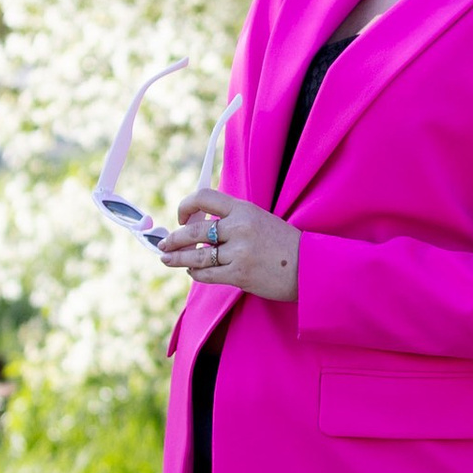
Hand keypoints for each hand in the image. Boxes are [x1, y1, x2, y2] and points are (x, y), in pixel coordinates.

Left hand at [160, 186, 299, 300]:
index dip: (186, 206)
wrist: (309, 267)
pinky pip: (207, 274)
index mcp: (244, 209)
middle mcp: (239, 228)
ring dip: (177, 258)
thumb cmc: (283, 244)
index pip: (204, 197)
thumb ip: (233, 220)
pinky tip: (192, 271)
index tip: (181, 217)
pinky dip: (195, 273)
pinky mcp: (240, 274)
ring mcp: (239, 252)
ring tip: (166, 259)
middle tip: (163, 244)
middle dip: (173, 239)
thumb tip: (199, 228)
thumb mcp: (260, 219)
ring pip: (197, 255)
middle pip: (193, 231)